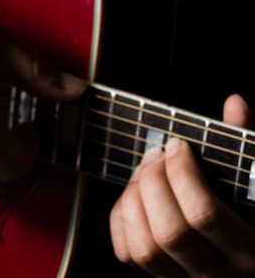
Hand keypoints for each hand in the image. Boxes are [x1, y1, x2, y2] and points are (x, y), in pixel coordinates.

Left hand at [109, 94, 254, 276]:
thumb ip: (243, 143)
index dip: (182, 174)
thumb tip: (235, 103)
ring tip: (144, 173)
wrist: (243, 254)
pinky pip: (128, 254)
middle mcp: (220, 274)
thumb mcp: (252, 178)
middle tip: (155, 155)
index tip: (179, 146)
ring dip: (135, 201)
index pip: (203, 214)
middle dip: (154, 184)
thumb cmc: (249, 207)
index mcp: (250, 250)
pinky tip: (135, 196)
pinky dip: (122, 220)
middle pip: (170, 232)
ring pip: (146, 248)